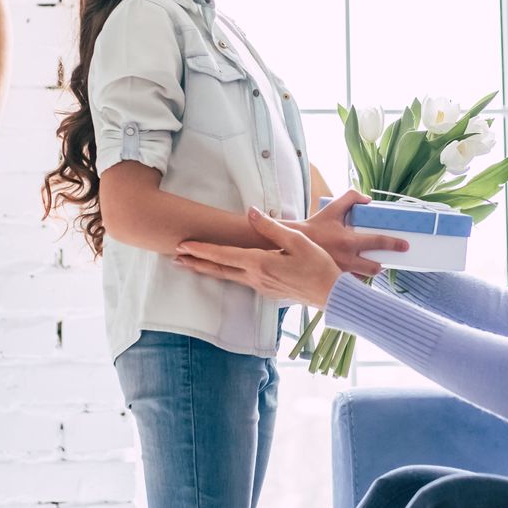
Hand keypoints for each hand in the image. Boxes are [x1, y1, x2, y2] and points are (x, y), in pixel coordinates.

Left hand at [176, 208, 349, 307]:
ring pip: (227, 276)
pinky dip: (225, 273)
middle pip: (218, 269)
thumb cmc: (318, 266)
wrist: (332, 295)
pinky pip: (240, 280)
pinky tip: (223, 270)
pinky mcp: (267, 291)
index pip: (223, 255)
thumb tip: (250, 212)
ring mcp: (261, 287)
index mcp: (260, 264)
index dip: (201, 249)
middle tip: (174, 257)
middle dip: (195, 262)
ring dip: (208, 269)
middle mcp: (255, 278)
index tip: (182, 245)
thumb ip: (270, 227)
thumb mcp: (296, 241)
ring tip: (190, 264)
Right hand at [292, 190, 409, 276]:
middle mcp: (346, 259)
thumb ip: (350, 198)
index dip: (394, 244)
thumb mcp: (332, 208)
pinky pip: (348, 283)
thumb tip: (368, 199)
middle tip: (383, 260)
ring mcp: (339, 272)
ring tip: (369, 267)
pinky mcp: (332, 280)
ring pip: (362, 278)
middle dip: (381, 265)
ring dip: (367, 273)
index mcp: (348, 241)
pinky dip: (353, 279)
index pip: (378, 242)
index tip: (405, 246)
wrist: (291, 244)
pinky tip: (352, 274)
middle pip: (374, 268)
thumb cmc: (314, 227)